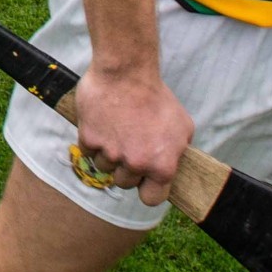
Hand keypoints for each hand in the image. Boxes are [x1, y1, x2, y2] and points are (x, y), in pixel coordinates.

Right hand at [72, 65, 194, 206]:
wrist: (126, 71)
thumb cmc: (156, 96)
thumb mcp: (182, 126)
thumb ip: (177, 151)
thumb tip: (172, 163)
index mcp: (161, 166)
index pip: (151, 199)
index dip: (147, 189)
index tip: (145, 178)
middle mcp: (135, 164)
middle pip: (124, 183)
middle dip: (126, 167)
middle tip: (129, 144)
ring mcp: (111, 153)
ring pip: (104, 168)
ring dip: (108, 154)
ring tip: (115, 130)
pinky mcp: (89, 139)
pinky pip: (88, 151)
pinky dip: (93, 140)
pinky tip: (102, 123)